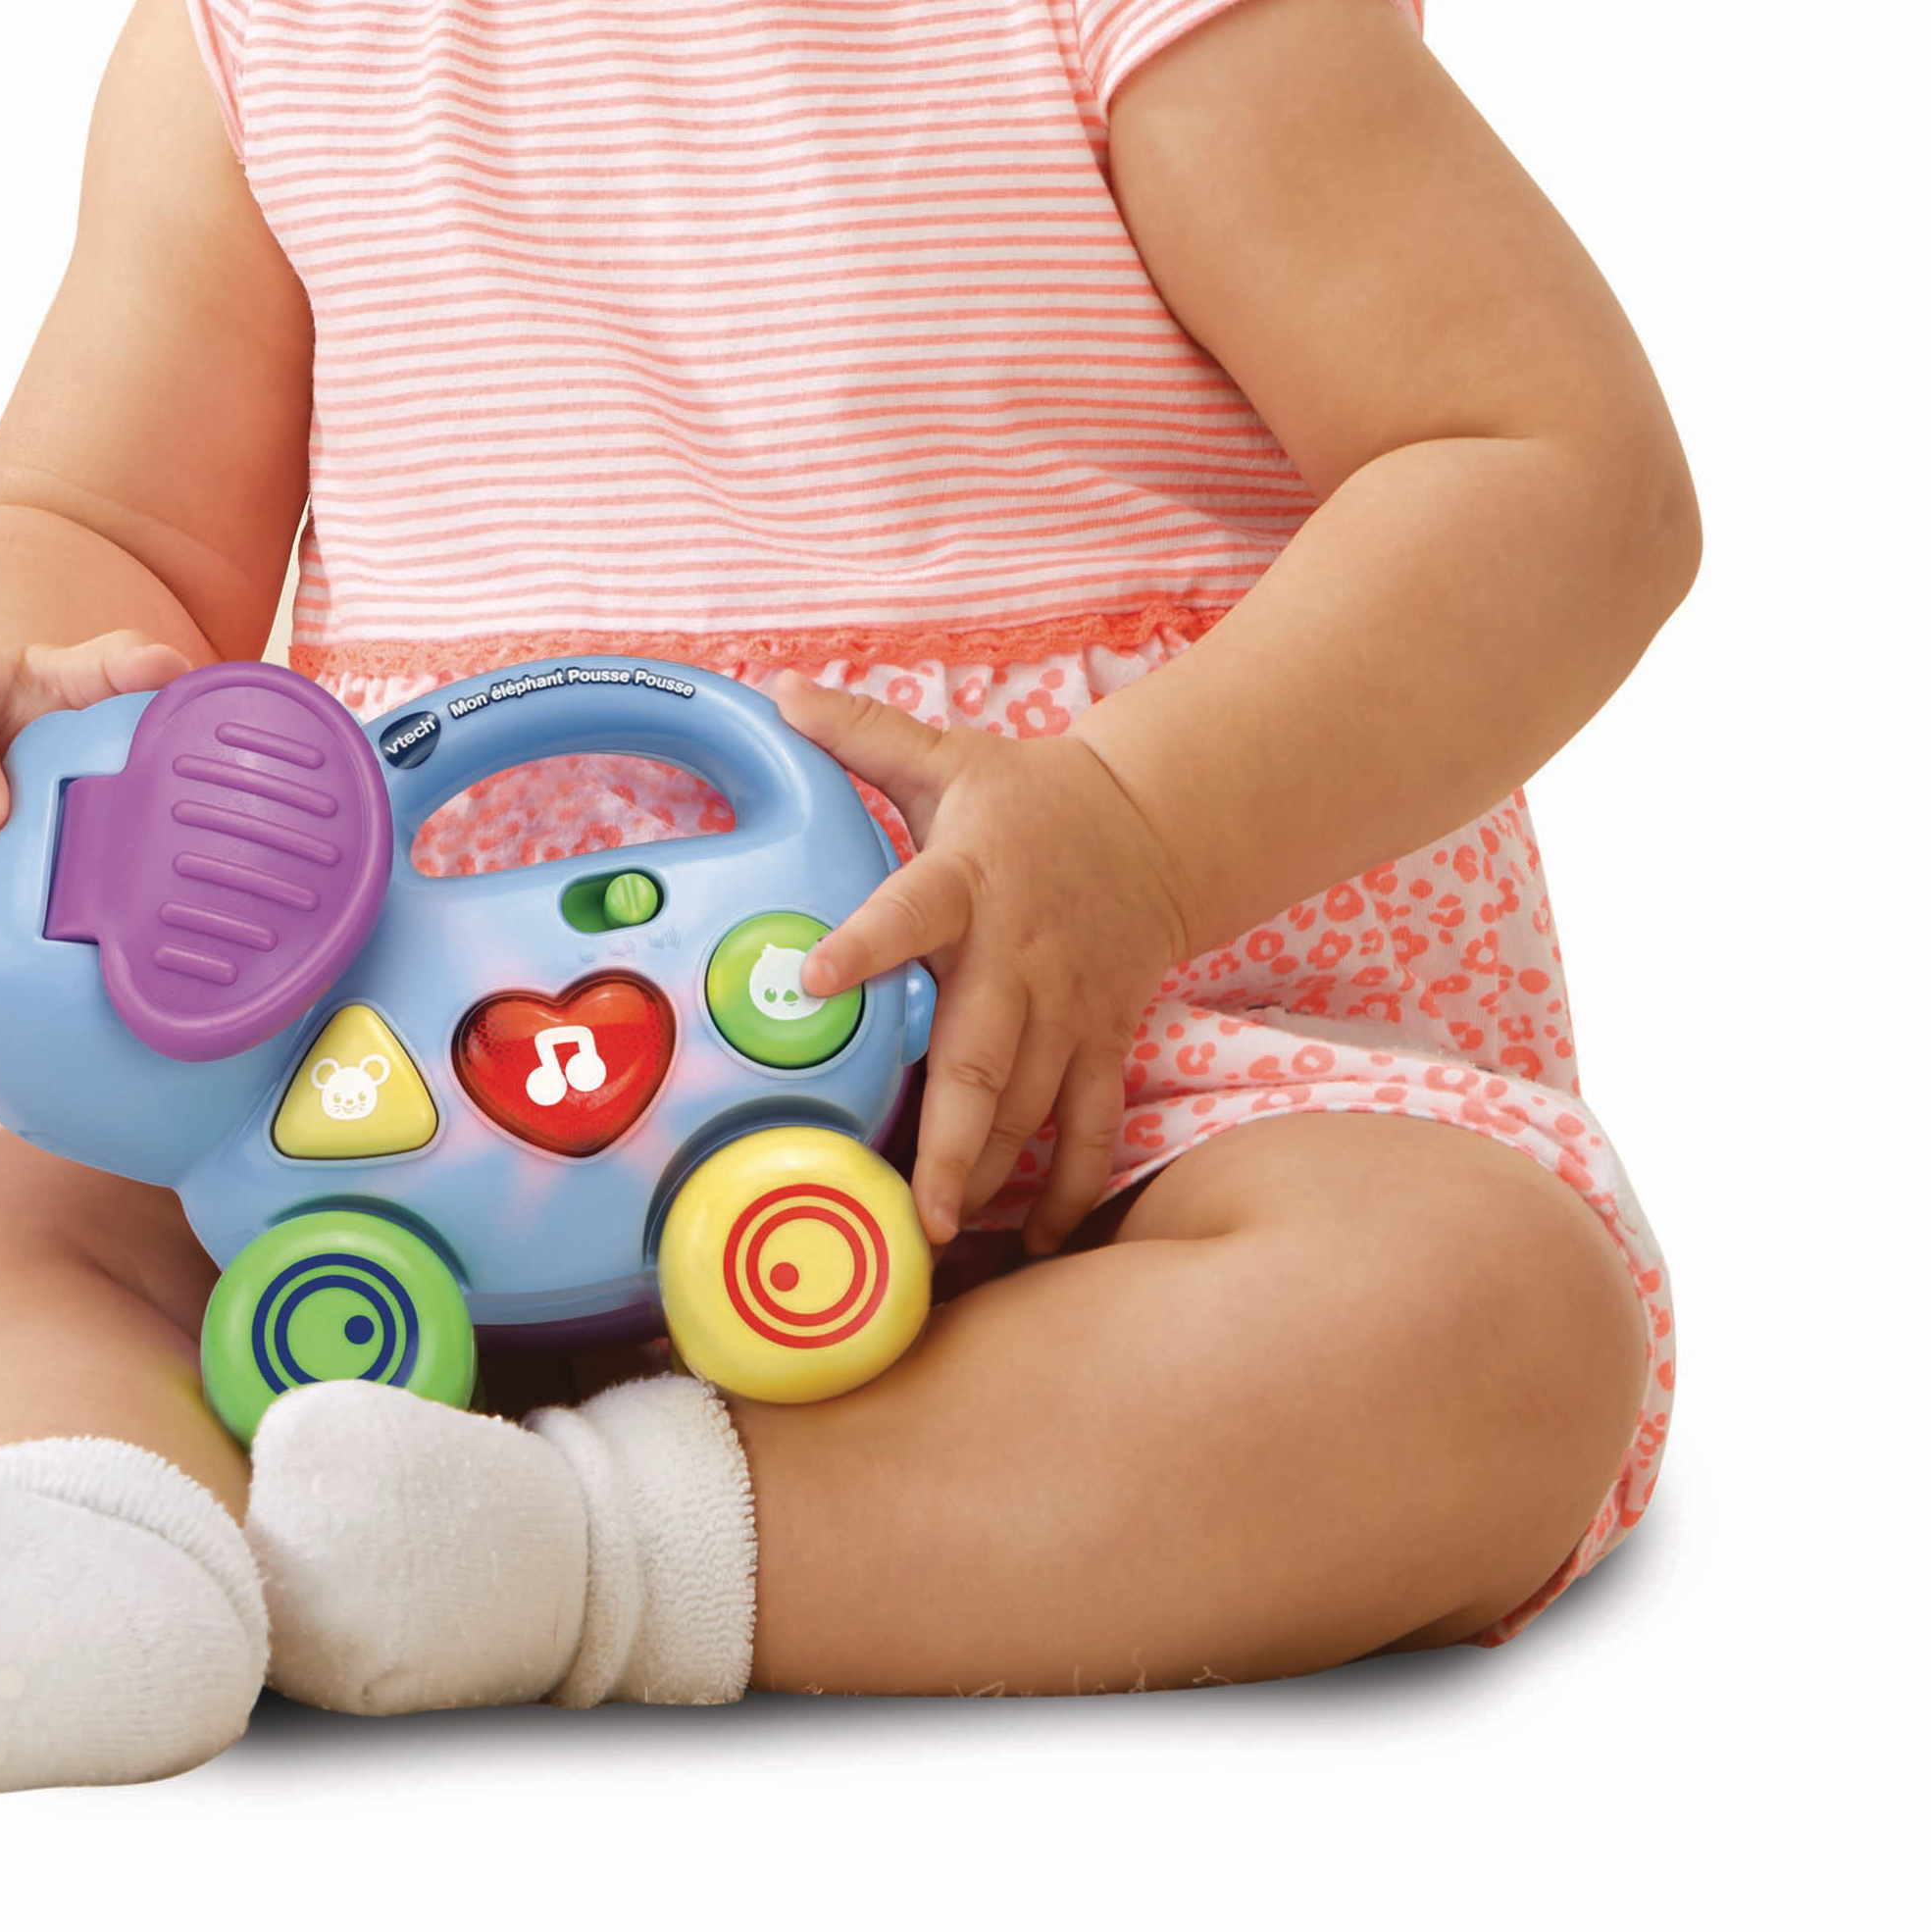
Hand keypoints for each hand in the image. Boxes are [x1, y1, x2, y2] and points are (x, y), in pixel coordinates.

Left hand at [773, 674, 1194, 1255]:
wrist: (1151, 826)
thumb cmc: (1027, 798)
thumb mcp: (946, 755)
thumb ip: (861, 734)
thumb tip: (779, 689)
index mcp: (969, 881)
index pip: (910, 910)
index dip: (865, 944)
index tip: (815, 981)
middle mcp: (1019, 956)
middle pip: (984, 1055)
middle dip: (952, 1136)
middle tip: (914, 1207)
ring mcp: (1068, 1010)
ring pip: (1034, 1106)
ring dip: (993, 1173)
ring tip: (944, 1234)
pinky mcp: (1103, 1041)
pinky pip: (1092, 1126)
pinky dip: (1073, 1188)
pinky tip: (1038, 1243)